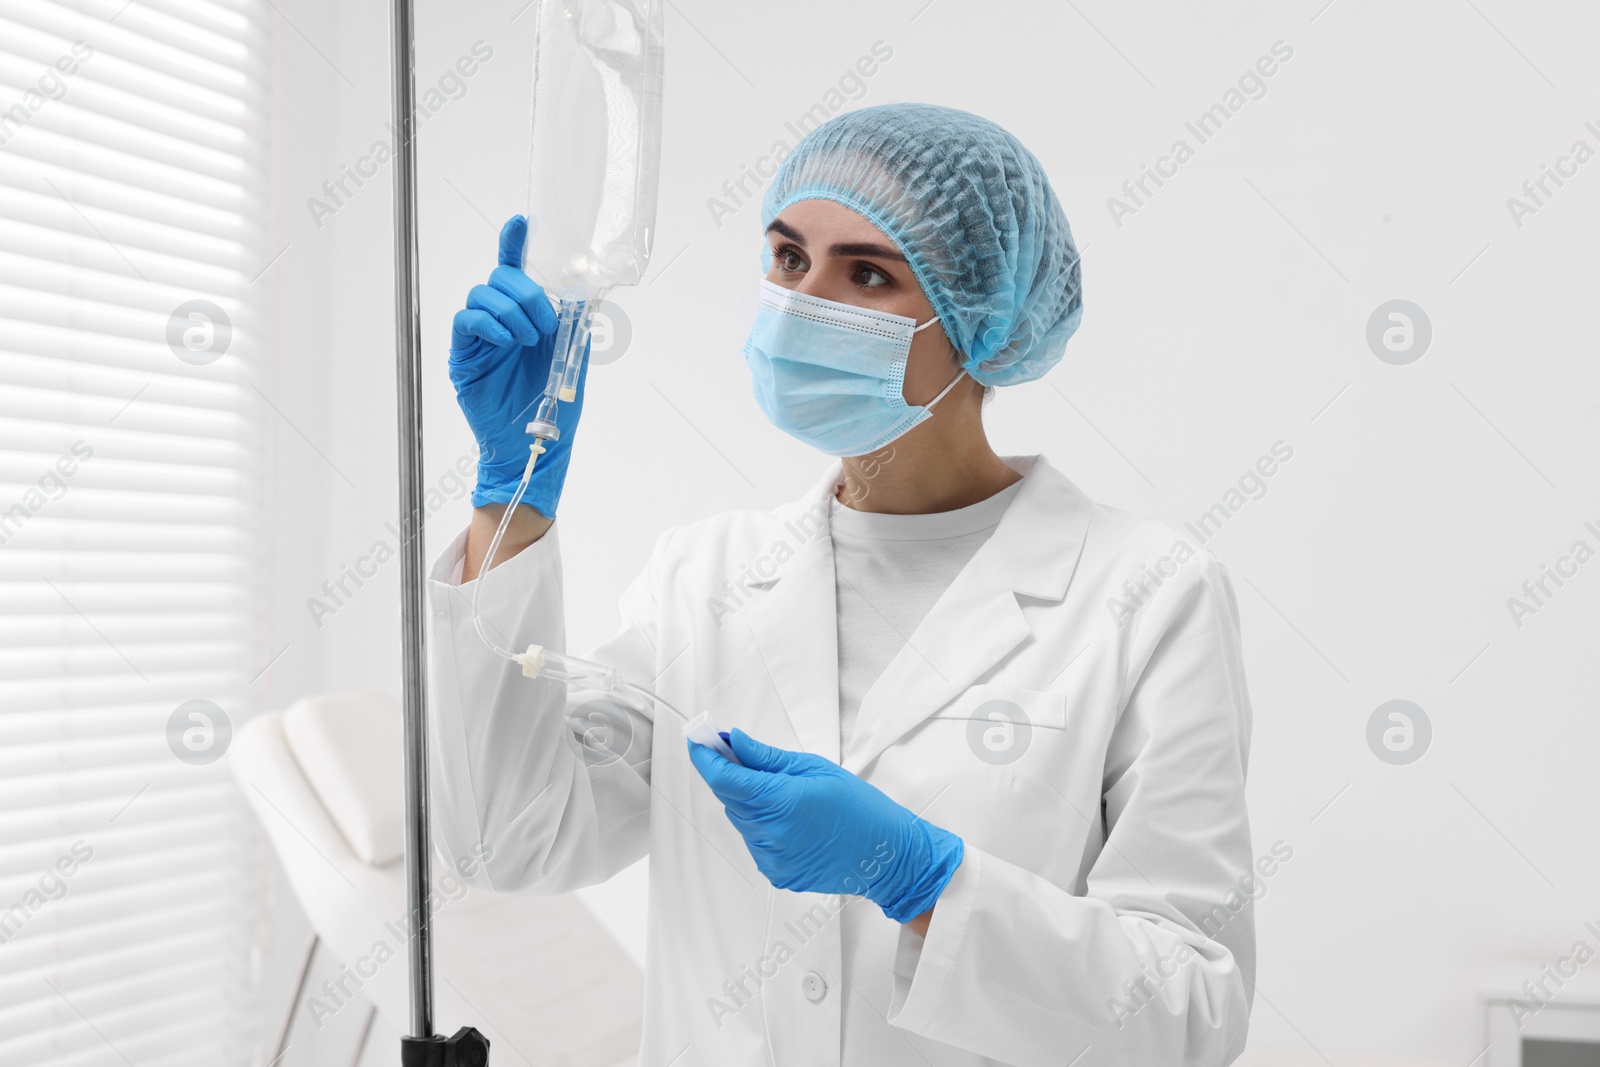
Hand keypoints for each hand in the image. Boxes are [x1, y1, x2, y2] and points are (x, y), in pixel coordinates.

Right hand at [448, 215, 589, 518]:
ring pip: (482, 295)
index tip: (522, 221)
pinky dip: (489, 324)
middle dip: (526, 293)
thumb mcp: (571, 357)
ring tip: (529, 340)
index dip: (514, 243)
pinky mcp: (464, 355)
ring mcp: (479, 337)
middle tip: (545, 324)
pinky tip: (507, 342)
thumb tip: (583, 291)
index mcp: (524, 316)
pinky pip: (466, 322)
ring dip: (511, 311)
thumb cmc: (552, 405)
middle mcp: (499, 321)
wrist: (534, 444)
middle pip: (498, 278)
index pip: (514, 270)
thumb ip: (572, 323)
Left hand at [687, 728, 962, 922]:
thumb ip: (767, 759)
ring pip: (741, 820)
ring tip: (789, 797)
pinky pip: (755, 842)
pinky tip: (793, 822)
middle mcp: (770, 834)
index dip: (705, 757)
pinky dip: (764, 827)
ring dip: (751, 804)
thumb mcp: (815, 769)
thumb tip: (736, 742)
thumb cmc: (861, 809)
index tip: (698, 741)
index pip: (723, 778)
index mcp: (779, 802)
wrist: (887, 856)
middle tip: (749, 759)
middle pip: (729, 798)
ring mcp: (771, 858)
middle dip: (733, 776)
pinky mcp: (776, 874)